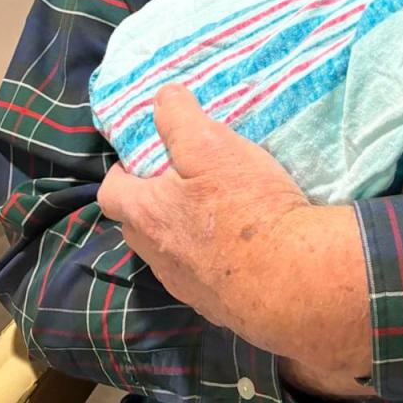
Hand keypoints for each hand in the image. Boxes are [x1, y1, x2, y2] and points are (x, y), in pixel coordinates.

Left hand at [98, 84, 313, 355]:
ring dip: (183, 232)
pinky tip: (242, 246)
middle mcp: (156, 256)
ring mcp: (185, 286)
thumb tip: (161, 96)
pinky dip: (213, 258)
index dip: (123, 171)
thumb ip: (179, 118)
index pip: (110, 192)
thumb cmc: (245, 207)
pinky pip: (202, 276)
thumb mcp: (211, 145)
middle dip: (152, 202)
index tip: (146, 158)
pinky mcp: (216, 305)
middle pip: (137, 225)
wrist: (291, 279)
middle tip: (184, 180)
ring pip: (169, 253)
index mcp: (146, 215)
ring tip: (218, 212)